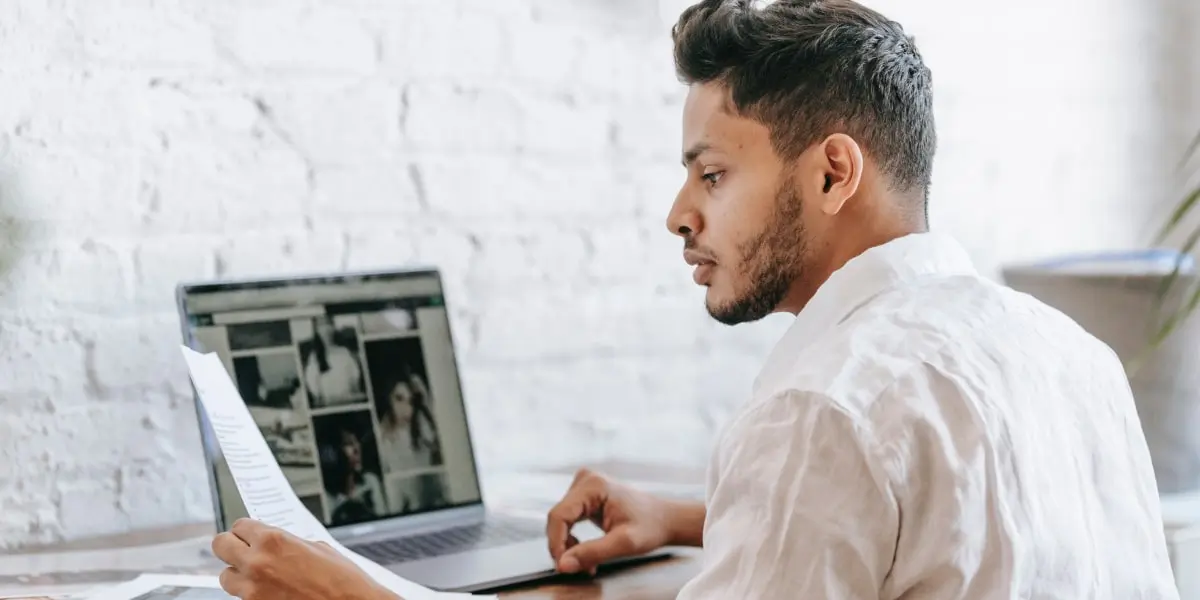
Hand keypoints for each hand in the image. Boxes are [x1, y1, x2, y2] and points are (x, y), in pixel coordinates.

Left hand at [211, 518, 398, 599]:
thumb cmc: (341, 578)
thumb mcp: (315, 548)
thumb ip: (286, 542)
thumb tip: (272, 543)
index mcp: (273, 540)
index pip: (239, 526)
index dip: (247, 530)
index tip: (250, 534)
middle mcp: (257, 563)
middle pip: (220, 545)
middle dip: (231, 546)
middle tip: (243, 549)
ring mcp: (253, 589)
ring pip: (225, 576)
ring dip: (237, 573)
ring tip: (255, 574)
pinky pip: (241, 596)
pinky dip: (250, 592)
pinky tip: (269, 589)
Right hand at [545, 468, 674, 575]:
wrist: (663, 519)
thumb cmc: (650, 527)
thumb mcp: (624, 543)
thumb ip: (592, 553)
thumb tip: (563, 564)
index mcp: (594, 485)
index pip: (559, 515)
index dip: (556, 543)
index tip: (563, 565)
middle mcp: (585, 480)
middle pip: (558, 518)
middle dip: (564, 547)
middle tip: (580, 567)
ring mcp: (583, 486)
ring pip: (560, 521)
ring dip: (568, 545)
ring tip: (588, 562)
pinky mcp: (584, 495)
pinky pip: (567, 520)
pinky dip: (572, 539)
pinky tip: (586, 551)